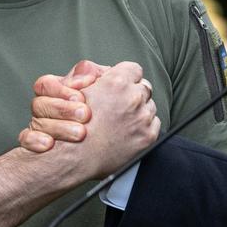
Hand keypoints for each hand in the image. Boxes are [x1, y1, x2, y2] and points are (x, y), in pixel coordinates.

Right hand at [20, 61, 104, 151]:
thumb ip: (93, 74)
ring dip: (58, 127)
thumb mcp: (104, 86)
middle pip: (40, 103)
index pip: (46, 84)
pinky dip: (34, 140)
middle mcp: (45, 107)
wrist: (108, 138)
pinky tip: (49, 144)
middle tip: (85, 115)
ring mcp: (39, 125)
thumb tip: (86, 74)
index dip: (61, 89)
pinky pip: (25, 140)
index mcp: (56, 91)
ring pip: (36, 122)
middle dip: (63, 109)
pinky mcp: (34, 144)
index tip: (81, 97)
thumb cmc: (105, 109)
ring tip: (80, 132)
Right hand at [67, 61, 159, 177]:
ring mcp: (143, 117)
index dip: (127, 77)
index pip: (134, 69)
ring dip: (139, 110)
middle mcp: (133, 97)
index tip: (122, 85)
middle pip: (144, 87)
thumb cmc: (71, 124)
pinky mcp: (148, 135)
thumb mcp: (78, 89)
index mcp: (117, 82)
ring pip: (149, 106)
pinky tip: (127, 131)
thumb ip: (96, 75)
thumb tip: (108, 70)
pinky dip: (144, 126)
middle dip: (133, 93)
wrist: (74, 157)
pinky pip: (154, 123)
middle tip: (119, 106)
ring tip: (121, 121)